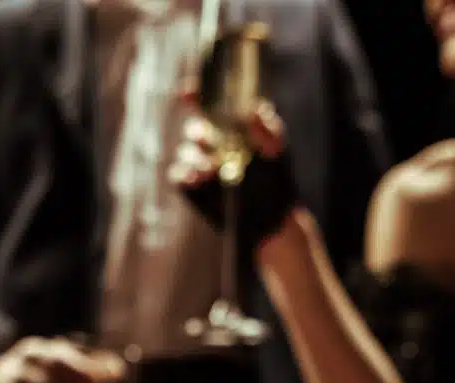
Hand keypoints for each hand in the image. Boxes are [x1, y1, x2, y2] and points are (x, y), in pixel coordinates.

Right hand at [170, 98, 298, 250]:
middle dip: (199, 135)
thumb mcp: (276, 152)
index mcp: (229, 127)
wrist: (270, 219)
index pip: (207, 105)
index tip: (187, 91)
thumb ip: (267, 131)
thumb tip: (255, 108)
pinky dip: (183, 174)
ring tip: (210, 170)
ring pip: (185, 152)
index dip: (194, 95)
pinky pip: (177, 176)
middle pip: (193, 129)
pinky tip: (196, 179)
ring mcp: (199, 165)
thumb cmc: (276, 180)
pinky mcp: (191, 188)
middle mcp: (211, 143)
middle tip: (209, 142)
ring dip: (195, 158)